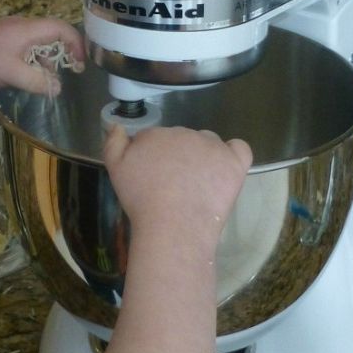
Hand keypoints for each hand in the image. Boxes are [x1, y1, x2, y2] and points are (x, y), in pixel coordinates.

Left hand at [0, 16, 84, 95]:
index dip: (75, 43)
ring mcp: (8, 32)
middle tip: (72, 70)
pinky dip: (33, 60)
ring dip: (47, 58)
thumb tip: (57, 88)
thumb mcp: (14, 75)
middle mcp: (19, 25)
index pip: (60, 28)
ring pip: (37, 42)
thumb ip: (39, 81)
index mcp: (25, 28)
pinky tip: (30, 76)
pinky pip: (25, 46)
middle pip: (50, 33)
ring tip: (50, 78)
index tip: (81, 62)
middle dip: (63, 51)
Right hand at [104, 123, 251, 242]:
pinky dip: (233, 154)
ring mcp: (212, 146)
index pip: (156, 138)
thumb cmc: (141, 202)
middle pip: (182, 138)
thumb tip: (118, 126)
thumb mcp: (115, 170)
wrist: (172, 226)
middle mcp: (185, 133)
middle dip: (177, 156)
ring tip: (196, 184)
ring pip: (207, 142)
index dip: (154, 157)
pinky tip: (225, 168)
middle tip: (172, 185)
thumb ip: (113, 143)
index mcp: (156, 134)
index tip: (153, 177)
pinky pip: (239, 148)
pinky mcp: (233, 162)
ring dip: (202, 155)